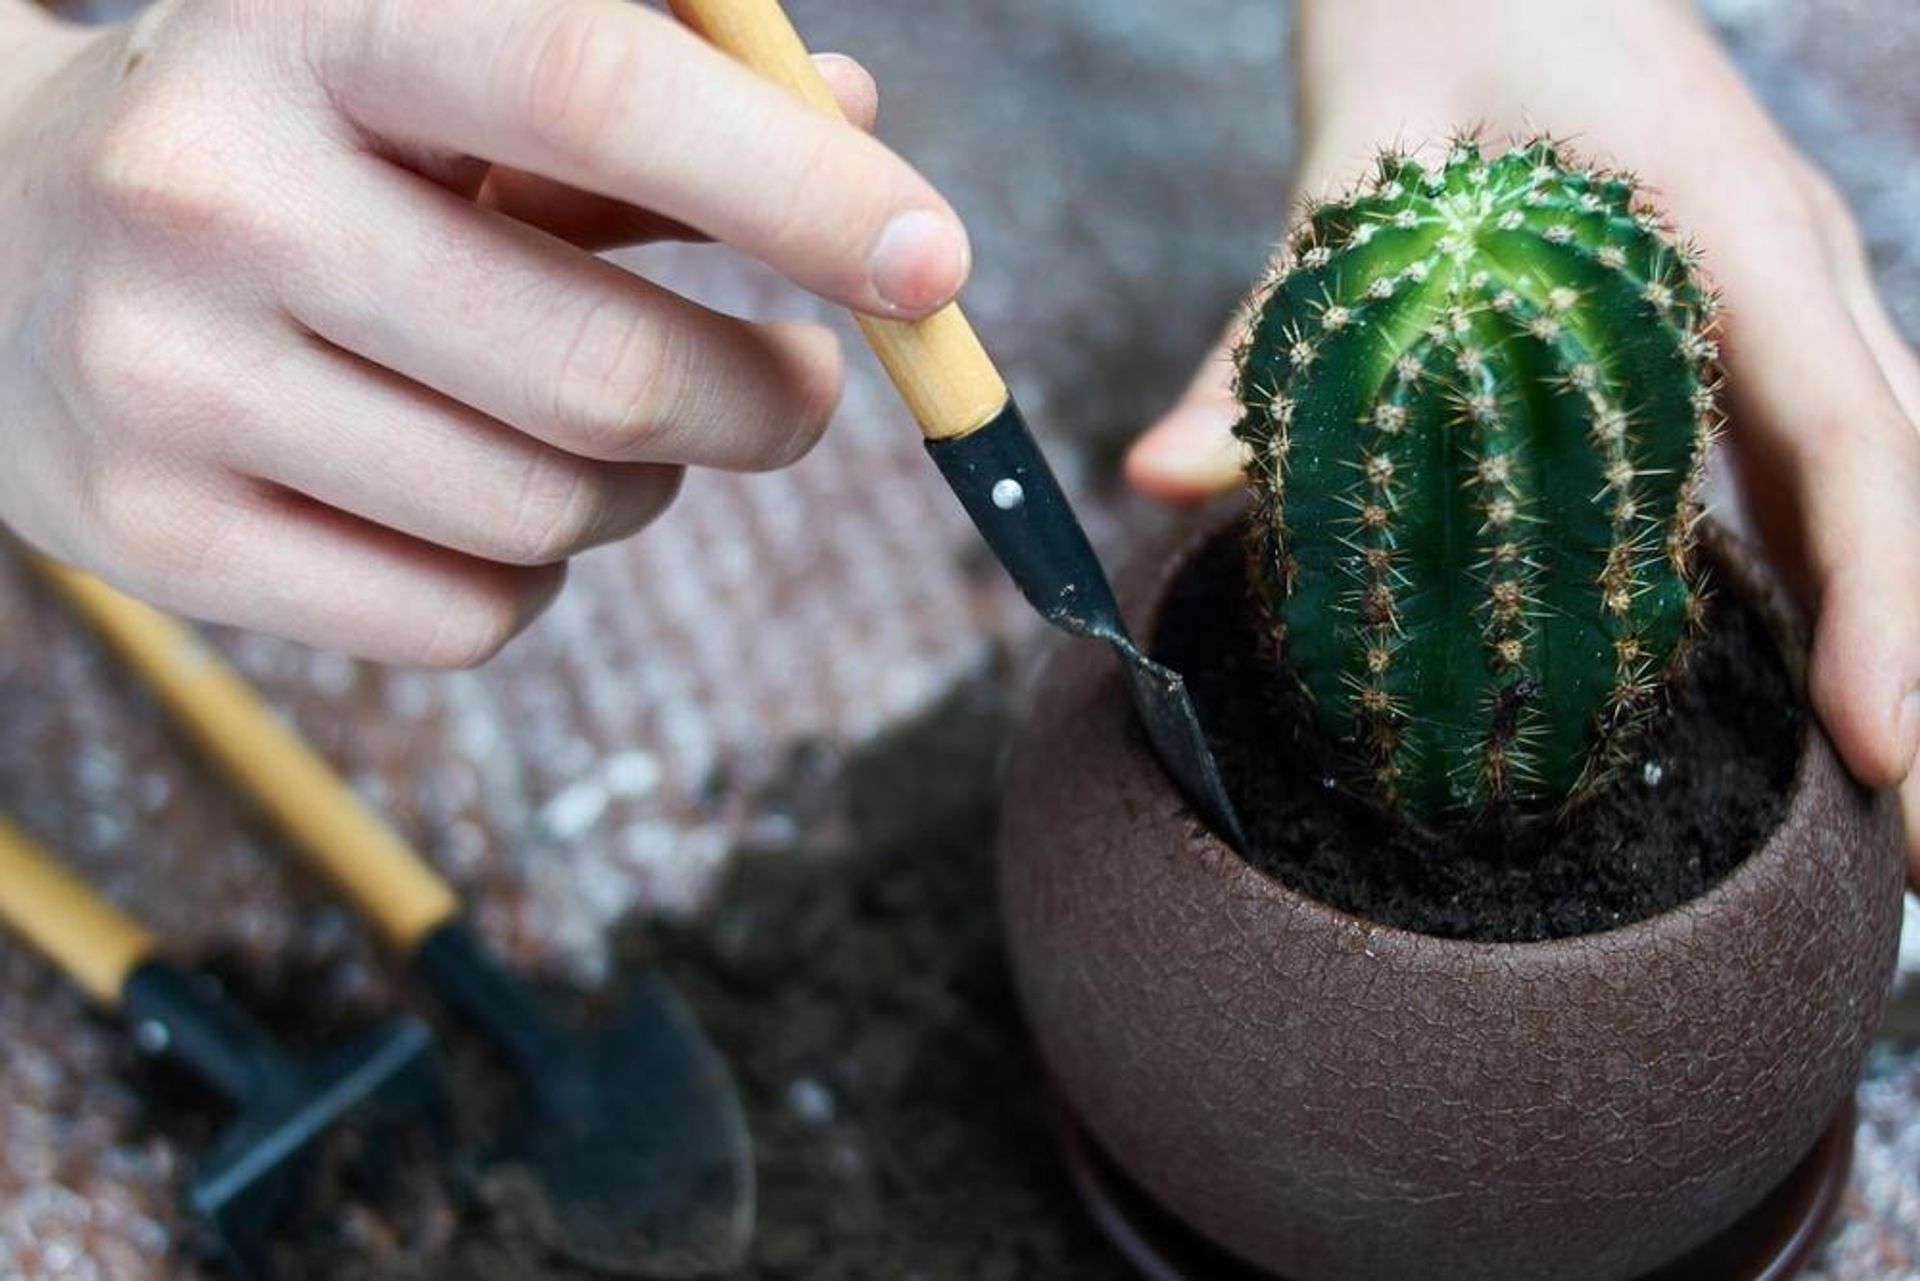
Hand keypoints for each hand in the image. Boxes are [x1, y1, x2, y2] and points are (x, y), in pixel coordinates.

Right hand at [0, 0, 968, 664]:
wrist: (5, 241)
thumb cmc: (305, 131)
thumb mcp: (446, 54)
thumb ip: (650, 74)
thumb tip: (856, 118)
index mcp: (310, 20)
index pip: (590, 85)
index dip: (793, 187)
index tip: (935, 266)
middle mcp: (213, 195)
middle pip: (602, 373)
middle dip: (765, 402)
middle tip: (803, 387)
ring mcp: (164, 382)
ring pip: (552, 514)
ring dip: (648, 487)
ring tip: (610, 422)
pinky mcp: (154, 540)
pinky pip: (469, 618)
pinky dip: (540, 577)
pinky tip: (492, 496)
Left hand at [1126, 0, 1919, 885]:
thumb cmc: (1436, 10)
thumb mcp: (1351, 158)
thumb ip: (1266, 322)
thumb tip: (1156, 478)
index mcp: (1736, 222)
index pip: (1851, 441)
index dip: (1885, 606)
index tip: (1883, 755)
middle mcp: (1796, 262)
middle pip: (1905, 490)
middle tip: (1904, 849)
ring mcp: (1786, 286)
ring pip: (1880, 480)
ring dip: (1892, 632)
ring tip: (1880, 802)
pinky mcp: (1743, 308)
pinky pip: (1815, 455)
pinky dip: (1830, 570)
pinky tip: (1794, 672)